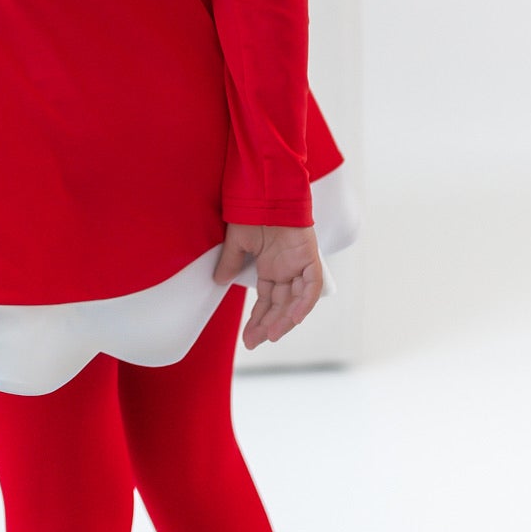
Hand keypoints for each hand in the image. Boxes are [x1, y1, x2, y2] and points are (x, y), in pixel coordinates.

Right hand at [214, 222, 324, 349]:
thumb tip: (219, 281)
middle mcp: (286, 270)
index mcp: (270, 267)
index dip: (257, 320)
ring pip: (296, 301)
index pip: (266, 302)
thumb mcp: (237, 243)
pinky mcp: (310, 257)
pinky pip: (311, 286)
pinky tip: (293, 318)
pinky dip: (304, 303)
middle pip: (281, 306)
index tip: (247, 337)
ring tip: (270, 335)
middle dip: (268, 326)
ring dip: (284, 320)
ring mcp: (299, 264)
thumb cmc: (251, 211)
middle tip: (253, 341)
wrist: (264, 189)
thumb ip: (231, 263)